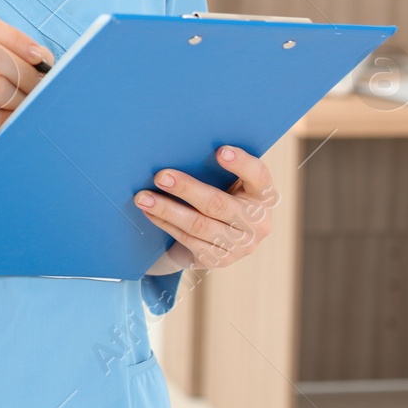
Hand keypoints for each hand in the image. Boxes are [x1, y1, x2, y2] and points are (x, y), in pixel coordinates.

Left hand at [137, 146, 276, 273]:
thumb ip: (215, 169)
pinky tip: (149, 212)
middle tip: (160, 176)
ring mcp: (241, 245)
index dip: (241, 163)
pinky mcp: (220, 259)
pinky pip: (188, 239)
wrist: (216, 239)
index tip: (220, 151)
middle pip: (219, 204)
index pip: (258, 175)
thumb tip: (178, 147)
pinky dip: (165, 223)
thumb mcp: (226, 183)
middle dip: (186, 189)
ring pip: (199, 225)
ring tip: (143, 197)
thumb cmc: (219, 196)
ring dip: (167, 209)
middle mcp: (258, 223)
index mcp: (263, 195)